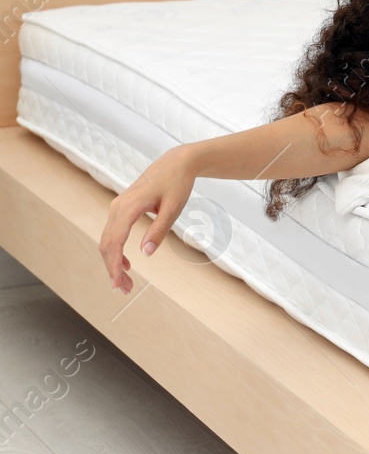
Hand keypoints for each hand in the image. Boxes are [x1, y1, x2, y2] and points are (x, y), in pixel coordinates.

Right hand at [100, 147, 196, 293]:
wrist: (176, 163)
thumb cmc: (178, 184)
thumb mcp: (174, 208)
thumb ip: (159, 230)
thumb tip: (145, 253)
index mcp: (129, 207)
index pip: (114, 241)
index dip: (113, 265)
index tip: (119, 283)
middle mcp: (117, 207)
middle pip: (106, 244)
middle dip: (112, 269)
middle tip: (125, 290)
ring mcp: (117, 207)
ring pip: (107, 240)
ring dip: (113, 262)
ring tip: (126, 282)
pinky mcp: (121, 209)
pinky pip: (112, 233)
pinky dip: (115, 251)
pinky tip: (125, 264)